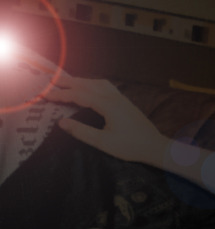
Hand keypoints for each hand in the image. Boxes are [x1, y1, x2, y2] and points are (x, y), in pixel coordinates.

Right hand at [46, 76, 167, 164]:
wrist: (155, 147)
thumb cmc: (131, 146)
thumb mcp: (103, 143)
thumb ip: (81, 132)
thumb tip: (61, 122)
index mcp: (107, 105)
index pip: (79, 95)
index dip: (61, 94)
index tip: (45, 95)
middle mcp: (114, 97)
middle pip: (87, 84)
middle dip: (67, 82)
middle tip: (50, 82)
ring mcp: (121, 98)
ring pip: (97, 83)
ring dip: (80, 81)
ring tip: (66, 83)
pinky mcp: (125, 102)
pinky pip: (105, 86)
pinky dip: (92, 84)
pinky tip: (90, 88)